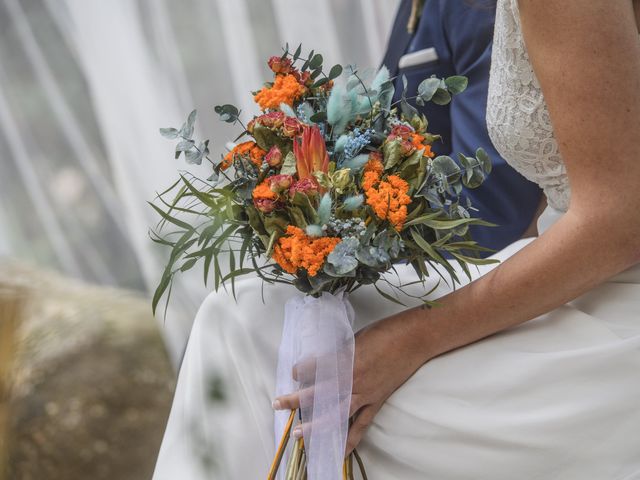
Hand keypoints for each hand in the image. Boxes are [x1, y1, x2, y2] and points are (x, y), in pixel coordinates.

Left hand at [273, 307, 430, 453]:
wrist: (413, 339)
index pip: (315, 368)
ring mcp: (364, 393)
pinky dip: (350, 439)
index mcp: (344, 359)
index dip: (302, 370)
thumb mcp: (355, 338)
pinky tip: (339, 451)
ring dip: (315, 425)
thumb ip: (338, 352)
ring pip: (335, 413)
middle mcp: (351, 379)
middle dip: (296, 400)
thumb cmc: (384, 332)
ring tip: (298, 433)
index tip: (294, 372)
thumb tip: (323, 362)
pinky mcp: (376, 401)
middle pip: (318, 393)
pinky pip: (361, 424)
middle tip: (278, 404)